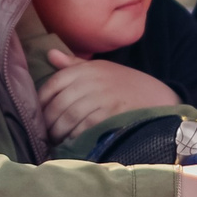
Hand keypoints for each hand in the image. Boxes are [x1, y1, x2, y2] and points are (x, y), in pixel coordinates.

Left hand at [38, 51, 177, 143]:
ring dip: (59, 133)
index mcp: (84, 69)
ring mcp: (101, 97)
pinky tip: (72, 142)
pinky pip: (84, 127)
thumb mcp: (100, 68)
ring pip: (68, 118)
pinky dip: (75, 136)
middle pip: (58, 105)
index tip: (38, 116)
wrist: (158, 96)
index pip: (52, 85)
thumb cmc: (124, 83)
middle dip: (48, 123)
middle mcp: (91, 81)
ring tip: (56, 140)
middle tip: (46, 134)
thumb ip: (73, 65)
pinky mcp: (111, 114)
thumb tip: (50, 54)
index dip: (41, 103)